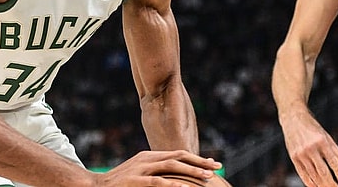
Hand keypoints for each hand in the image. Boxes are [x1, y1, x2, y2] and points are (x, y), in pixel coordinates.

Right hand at [96, 150, 221, 185]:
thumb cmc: (120, 184)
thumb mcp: (139, 173)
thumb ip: (155, 172)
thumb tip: (175, 178)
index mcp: (149, 156)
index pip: (178, 154)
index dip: (197, 158)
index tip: (213, 163)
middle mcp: (147, 159)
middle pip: (179, 156)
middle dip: (200, 162)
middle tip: (217, 168)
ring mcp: (141, 169)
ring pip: (172, 166)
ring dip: (192, 171)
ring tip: (207, 178)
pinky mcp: (135, 181)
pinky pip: (158, 183)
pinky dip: (173, 186)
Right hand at [282, 109, 337, 186]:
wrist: (293, 119)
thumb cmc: (311, 127)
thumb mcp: (326, 136)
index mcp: (321, 142)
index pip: (332, 161)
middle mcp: (310, 148)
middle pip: (322, 171)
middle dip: (330, 183)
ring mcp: (301, 154)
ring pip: (313, 174)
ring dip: (321, 184)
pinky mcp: (294, 157)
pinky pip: (302, 173)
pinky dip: (308, 182)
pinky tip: (314, 186)